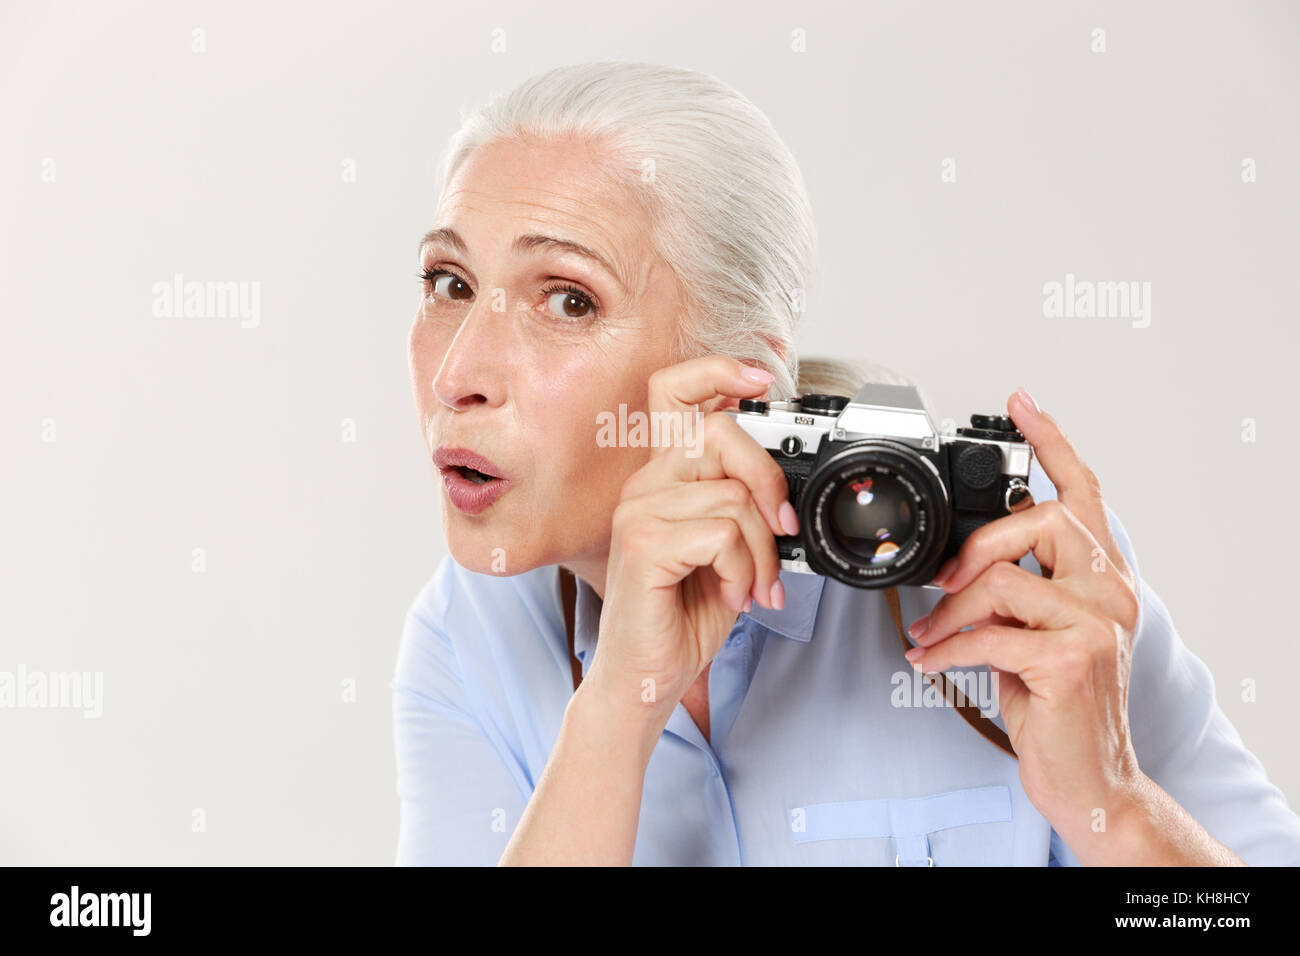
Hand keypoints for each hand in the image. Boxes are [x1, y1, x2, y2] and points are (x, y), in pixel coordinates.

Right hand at [584, 355, 799, 718]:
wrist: (649, 675)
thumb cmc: (683, 613)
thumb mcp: (726, 550)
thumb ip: (743, 506)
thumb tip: (782, 485)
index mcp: (663, 476)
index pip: (674, 392)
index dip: (716, 370)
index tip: (759, 376)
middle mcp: (644, 484)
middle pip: (719, 434)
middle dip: (767, 480)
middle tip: (780, 529)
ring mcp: (638, 511)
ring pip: (731, 496)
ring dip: (760, 551)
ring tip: (749, 584)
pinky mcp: (642, 544)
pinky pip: (721, 534)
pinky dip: (742, 570)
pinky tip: (729, 593)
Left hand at [903, 388, 1143, 840]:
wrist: (1089, 778)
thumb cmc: (1058, 704)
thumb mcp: (1039, 633)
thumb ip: (1020, 589)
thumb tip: (962, 562)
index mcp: (1104, 576)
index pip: (1084, 491)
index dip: (1051, 442)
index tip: (1021, 402)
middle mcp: (1112, 591)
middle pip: (1037, 521)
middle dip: (975, 548)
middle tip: (943, 582)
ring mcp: (1098, 623)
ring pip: (1002, 580)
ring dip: (950, 612)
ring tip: (929, 638)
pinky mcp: (1072, 660)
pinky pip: (989, 636)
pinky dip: (947, 651)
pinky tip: (932, 663)